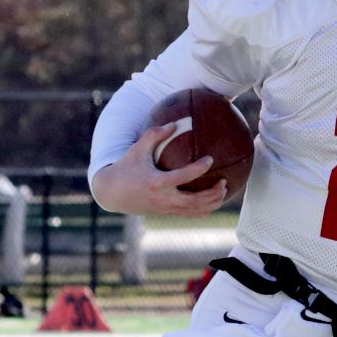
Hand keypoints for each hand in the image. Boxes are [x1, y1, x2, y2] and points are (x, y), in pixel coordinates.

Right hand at [91, 124, 227, 216]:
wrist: (111, 193)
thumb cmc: (125, 168)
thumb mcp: (137, 148)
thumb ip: (155, 134)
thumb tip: (175, 122)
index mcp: (158, 182)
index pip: (184, 177)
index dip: (200, 168)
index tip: (210, 159)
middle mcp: (164, 198)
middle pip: (196, 200)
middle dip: (213, 192)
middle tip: (224, 181)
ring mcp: (165, 208)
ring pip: (196, 210)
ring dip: (212, 202)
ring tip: (223, 191)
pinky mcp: (165, 213)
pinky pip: (189, 214)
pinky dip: (204, 209)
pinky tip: (212, 200)